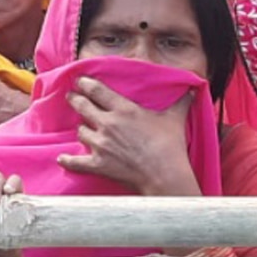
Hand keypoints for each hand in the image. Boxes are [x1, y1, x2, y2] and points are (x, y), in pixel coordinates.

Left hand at [57, 77, 199, 195]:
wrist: (164, 174)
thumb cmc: (170, 146)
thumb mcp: (175, 118)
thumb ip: (181, 101)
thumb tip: (194, 88)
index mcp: (123, 109)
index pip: (96, 90)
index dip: (85, 83)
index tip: (79, 81)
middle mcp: (107, 124)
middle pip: (82, 106)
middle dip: (75, 100)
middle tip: (71, 97)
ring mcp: (100, 144)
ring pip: (80, 131)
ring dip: (82, 130)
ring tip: (84, 128)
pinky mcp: (98, 164)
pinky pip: (76, 161)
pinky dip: (68, 160)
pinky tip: (62, 158)